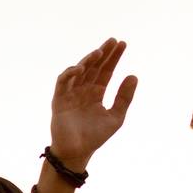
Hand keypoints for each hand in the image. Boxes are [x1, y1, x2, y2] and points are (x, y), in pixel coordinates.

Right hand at [49, 39, 137, 167]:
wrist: (77, 151)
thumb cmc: (95, 137)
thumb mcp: (116, 116)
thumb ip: (124, 97)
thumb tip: (133, 75)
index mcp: (96, 94)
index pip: (106, 71)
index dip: (113, 58)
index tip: (122, 44)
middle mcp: (83, 91)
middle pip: (93, 67)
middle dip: (102, 53)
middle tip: (113, 41)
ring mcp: (70, 94)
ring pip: (79, 71)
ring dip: (88, 60)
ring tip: (99, 52)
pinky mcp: (59, 100)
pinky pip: (62, 82)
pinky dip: (70, 73)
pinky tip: (81, 68)